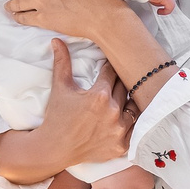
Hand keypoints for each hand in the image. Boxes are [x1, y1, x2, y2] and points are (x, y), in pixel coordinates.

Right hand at [0, 40, 131, 186]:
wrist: (54, 148)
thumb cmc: (57, 117)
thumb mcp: (60, 88)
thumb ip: (62, 63)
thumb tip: (57, 40)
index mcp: (99, 95)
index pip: (112, 73)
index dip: (109, 68)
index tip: (108, 67)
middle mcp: (113, 112)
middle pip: (125, 88)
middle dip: (120, 83)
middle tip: (116, 80)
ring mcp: (119, 130)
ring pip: (134, 107)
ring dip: (130, 101)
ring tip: (125, 97)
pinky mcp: (122, 145)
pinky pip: (135, 128)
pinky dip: (133, 122)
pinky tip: (129, 115)